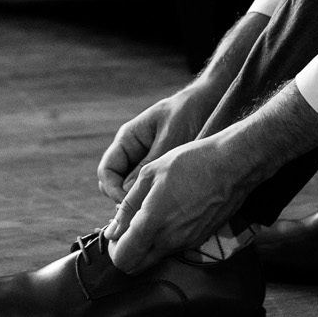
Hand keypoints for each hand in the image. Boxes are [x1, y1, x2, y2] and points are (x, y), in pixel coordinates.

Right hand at [96, 78, 223, 203]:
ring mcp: (147, 163)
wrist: (210, 103)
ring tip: (161, 212)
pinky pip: (152, 189)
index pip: (107, 171)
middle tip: (146, 213)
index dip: (113, 191)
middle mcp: (133, 153)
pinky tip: (172, 205)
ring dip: (143, 202)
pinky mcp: (163, 172)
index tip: (129, 204)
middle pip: (116, 185)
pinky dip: (156, 199)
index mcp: (128, 140)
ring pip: (134, 190)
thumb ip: (150, 164)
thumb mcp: (170, 138)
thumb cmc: (188, 114)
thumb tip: (129, 195)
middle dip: (126, 201)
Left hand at [102, 134, 263, 272]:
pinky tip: (170, 213)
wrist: (231, 165)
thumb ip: (128, 206)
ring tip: (151, 214)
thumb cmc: (189, 163)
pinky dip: (165, 239)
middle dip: (127, 252)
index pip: (122, 259)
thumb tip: (112, 230)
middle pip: (137, 266)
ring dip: (146, 245)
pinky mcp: (200, 240)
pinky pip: (173, 249)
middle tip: (128, 227)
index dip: (113, 248)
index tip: (115, 231)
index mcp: (152, 224)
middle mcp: (169, 241)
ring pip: (155, 258)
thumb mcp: (149, 175)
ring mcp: (187, 243)